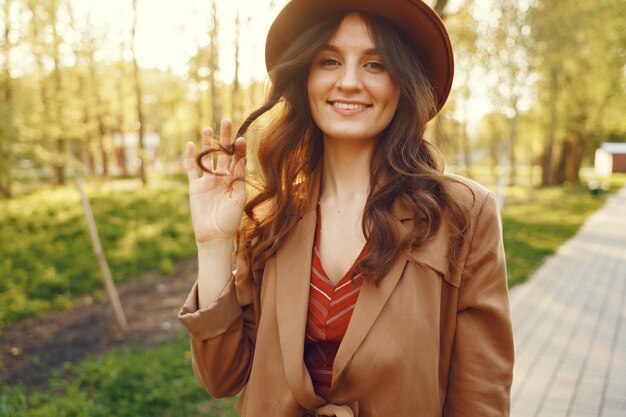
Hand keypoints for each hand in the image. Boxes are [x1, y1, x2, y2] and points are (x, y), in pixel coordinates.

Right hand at [184, 120, 246, 244]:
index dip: (238, 149)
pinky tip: (190, 145)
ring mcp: (207, 181)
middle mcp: (221, 178)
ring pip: (207, 158)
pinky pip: (191, 170)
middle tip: (226, 121)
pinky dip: (190, 158)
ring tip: (208, 128)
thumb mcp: (238, 198)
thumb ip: (238, 179)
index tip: (240, 138)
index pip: (237, 160)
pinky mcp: (195, 187)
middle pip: (222, 154)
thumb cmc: (230, 220)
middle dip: (224, 138)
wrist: (214, 235)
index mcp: (234, 180)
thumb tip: (242, 160)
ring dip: (207, 144)